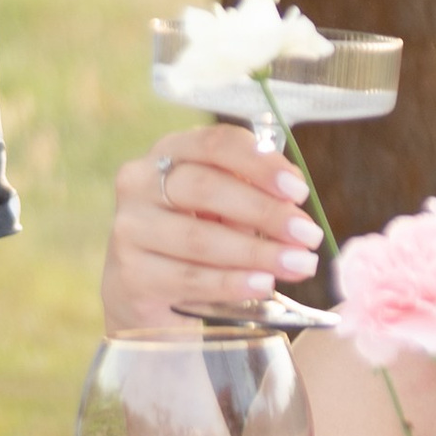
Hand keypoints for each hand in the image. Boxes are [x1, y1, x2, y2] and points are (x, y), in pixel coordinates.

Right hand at [100, 119, 324, 338]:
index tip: (299, 190)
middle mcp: (139, 182)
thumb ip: (253, 195)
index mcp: (168, 151)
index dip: (260, 164)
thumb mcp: (224, 207)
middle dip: (264, 212)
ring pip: (199, 238)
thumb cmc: (198, 236)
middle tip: (307, 235)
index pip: (215, 144)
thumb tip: (294, 207)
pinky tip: (262, 285)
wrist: (148, 292)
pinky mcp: (130, 274)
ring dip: (256, 253)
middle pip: (205, 188)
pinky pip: (189, 278)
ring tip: (297, 264)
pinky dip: (231, 283)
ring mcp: (129, 228)